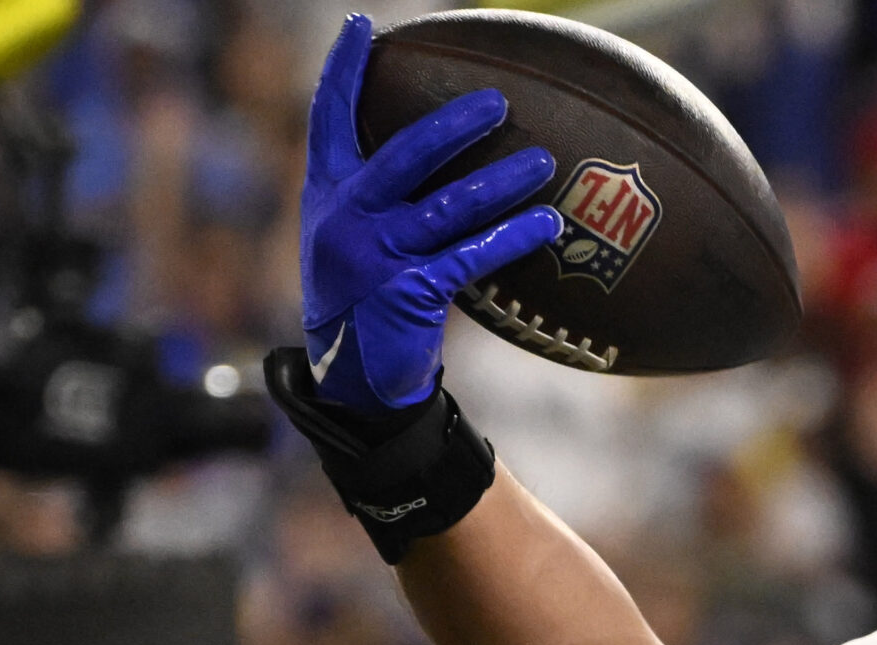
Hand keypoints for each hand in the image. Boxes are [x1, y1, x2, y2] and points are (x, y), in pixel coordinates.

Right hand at [301, 12, 561, 409]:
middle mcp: (346, 219)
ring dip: (501, 182)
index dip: (344, 70)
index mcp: (327, 194)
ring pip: (448, 206)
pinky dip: (513, 238)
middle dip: (451, 126)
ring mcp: (375, 256)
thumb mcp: (352, 238)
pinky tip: (549, 224)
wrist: (353, 377)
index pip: (328, 117)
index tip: (363, 25)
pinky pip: (472, 256)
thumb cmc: (364, 298)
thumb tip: (436, 141)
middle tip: (498, 102)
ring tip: (544, 161)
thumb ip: (377, 193)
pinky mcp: (409, 293)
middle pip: (402, 156)